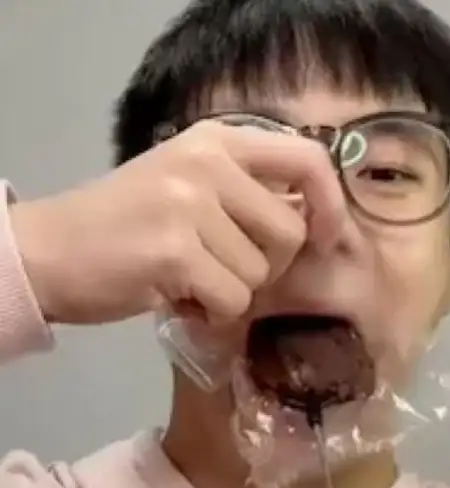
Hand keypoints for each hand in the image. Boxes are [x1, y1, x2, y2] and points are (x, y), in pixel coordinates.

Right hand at [9, 120, 344, 325]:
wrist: (47, 251)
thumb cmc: (126, 223)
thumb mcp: (189, 184)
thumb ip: (249, 191)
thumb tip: (321, 217)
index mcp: (216, 140)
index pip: (308, 157)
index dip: (330, 202)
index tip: (324, 236)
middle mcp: (206, 163)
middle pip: (290, 229)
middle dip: (269, 265)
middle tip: (224, 269)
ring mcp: (188, 204)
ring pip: (262, 271)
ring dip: (233, 291)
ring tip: (191, 280)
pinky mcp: (174, 250)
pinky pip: (233, 299)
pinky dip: (214, 313)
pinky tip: (180, 298)